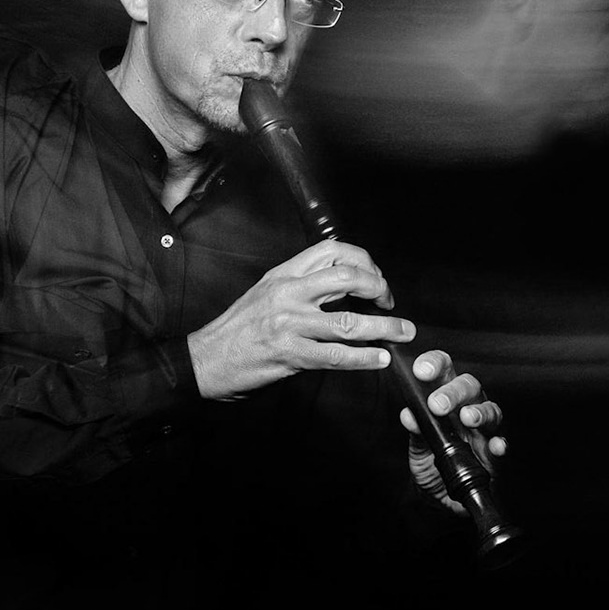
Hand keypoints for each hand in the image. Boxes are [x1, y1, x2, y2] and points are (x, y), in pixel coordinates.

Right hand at [188, 240, 411, 400]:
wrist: (206, 358)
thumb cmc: (237, 329)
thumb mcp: (265, 292)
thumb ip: (300, 285)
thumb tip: (341, 286)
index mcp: (283, 274)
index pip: (331, 250)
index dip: (363, 260)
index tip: (374, 277)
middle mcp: (288, 294)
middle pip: (347, 278)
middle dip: (379, 288)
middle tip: (390, 302)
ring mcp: (290, 324)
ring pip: (349, 321)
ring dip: (384, 327)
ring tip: (402, 332)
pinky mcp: (291, 354)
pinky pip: (336, 356)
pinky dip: (364, 358)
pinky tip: (379, 359)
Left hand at [400, 349, 506, 515]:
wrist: (440, 499)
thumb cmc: (430, 465)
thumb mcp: (417, 449)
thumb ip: (416, 431)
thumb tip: (408, 414)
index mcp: (445, 399)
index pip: (444, 371)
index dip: (435, 364)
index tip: (421, 370)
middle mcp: (467, 409)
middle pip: (469, 387)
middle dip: (454, 392)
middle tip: (437, 404)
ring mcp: (483, 430)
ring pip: (490, 410)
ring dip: (479, 412)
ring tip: (467, 418)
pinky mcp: (494, 454)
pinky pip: (502, 444)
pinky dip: (500, 444)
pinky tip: (494, 446)